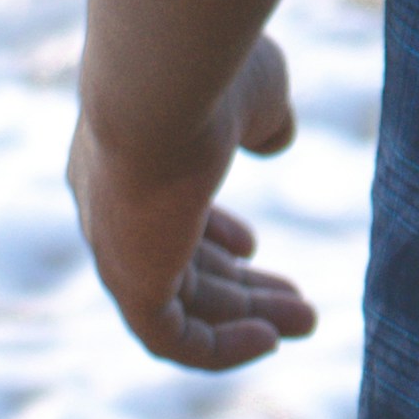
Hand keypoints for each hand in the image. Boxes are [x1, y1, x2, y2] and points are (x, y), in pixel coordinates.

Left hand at [65, 31, 313, 369]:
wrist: (164, 76)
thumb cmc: (209, 69)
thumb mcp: (252, 89)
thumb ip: (263, 116)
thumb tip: (275, 137)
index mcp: (126, 153)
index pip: (163, 211)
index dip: (210, 235)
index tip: (251, 247)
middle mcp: (110, 206)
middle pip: (181, 264)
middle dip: (241, 288)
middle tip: (298, 304)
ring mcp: (115, 246)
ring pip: (183, 303)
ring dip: (246, 318)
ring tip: (308, 323)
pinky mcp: (128, 282)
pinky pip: (171, 337)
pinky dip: (218, 348)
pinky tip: (268, 341)